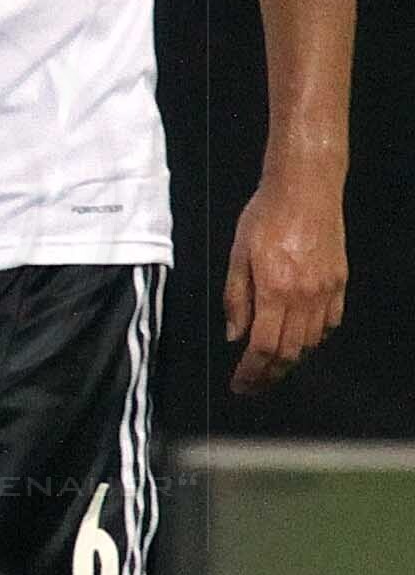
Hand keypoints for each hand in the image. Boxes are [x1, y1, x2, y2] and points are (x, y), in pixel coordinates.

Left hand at [225, 170, 346, 390]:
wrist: (305, 190)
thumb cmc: (265, 216)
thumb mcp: (237, 255)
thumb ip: (236, 298)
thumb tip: (235, 335)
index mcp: (275, 290)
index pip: (263, 347)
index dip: (251, 372)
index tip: (240, 385)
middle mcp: (305, 296)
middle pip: (290, 352)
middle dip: (269, 374)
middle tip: (253, 384)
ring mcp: (327, 291)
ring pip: (312, 341)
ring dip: (291, 358)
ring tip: (272, 365)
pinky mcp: (340, 283)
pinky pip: (330, 322)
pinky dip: (315, 338)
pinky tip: (300, 339)